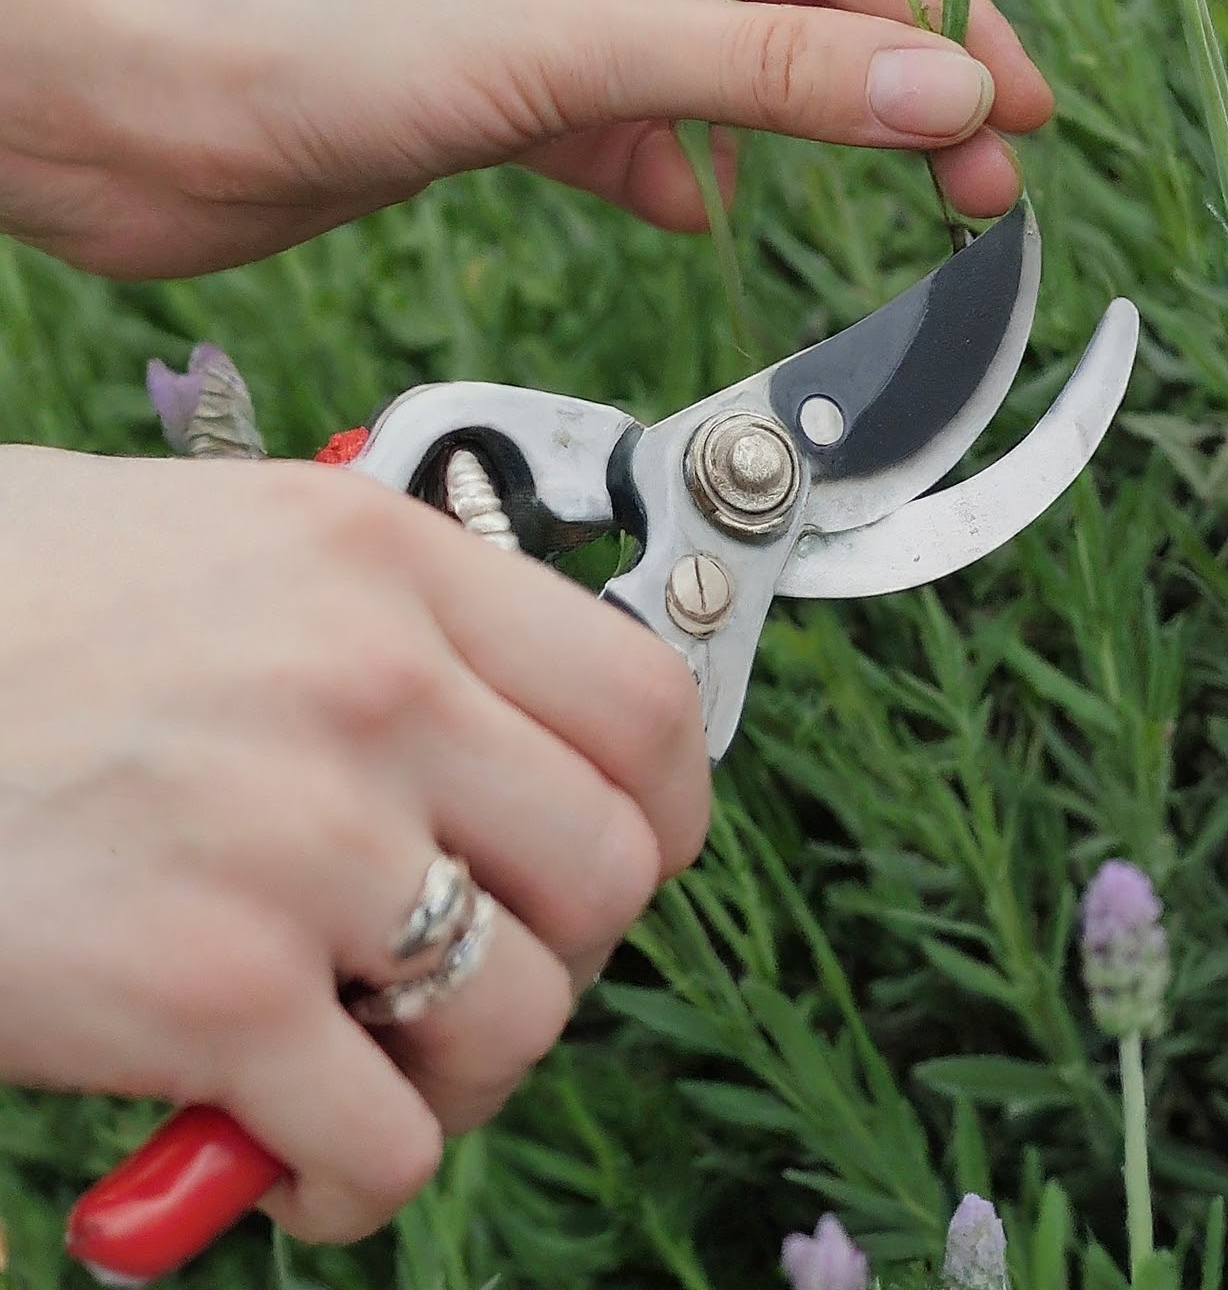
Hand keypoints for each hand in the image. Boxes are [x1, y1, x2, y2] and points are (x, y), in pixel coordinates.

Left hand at [0, 0, 1049, 276]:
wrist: (128, 109)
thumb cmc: (307, 15)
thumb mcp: (575, 39)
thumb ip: (769, 71)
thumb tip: (940, 98)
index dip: (929, 17)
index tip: (1015, 105)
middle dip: (874, 79)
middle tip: (977, 174)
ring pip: (710, 46)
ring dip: (778, 124)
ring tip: (880, 191)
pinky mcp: (506, 60)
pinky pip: (626, 108)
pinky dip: (662, 159)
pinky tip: (685, 200)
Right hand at [0, 445, 707, 1241]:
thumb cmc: (12, 612)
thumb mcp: (236, 547)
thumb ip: (398, 628)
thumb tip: (518, 745)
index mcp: (391, 563)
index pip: (646, 700)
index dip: (668, 807)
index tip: (634, 858)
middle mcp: (375, 685)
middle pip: (613, 868)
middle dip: (569, 947)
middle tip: (481, 969)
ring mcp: (301, 835)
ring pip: (524, 1011)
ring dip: (472, 1070)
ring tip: (385, 1064)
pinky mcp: (208, 987)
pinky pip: (387, 1138)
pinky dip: (361, 1174)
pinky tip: (292, 1148)